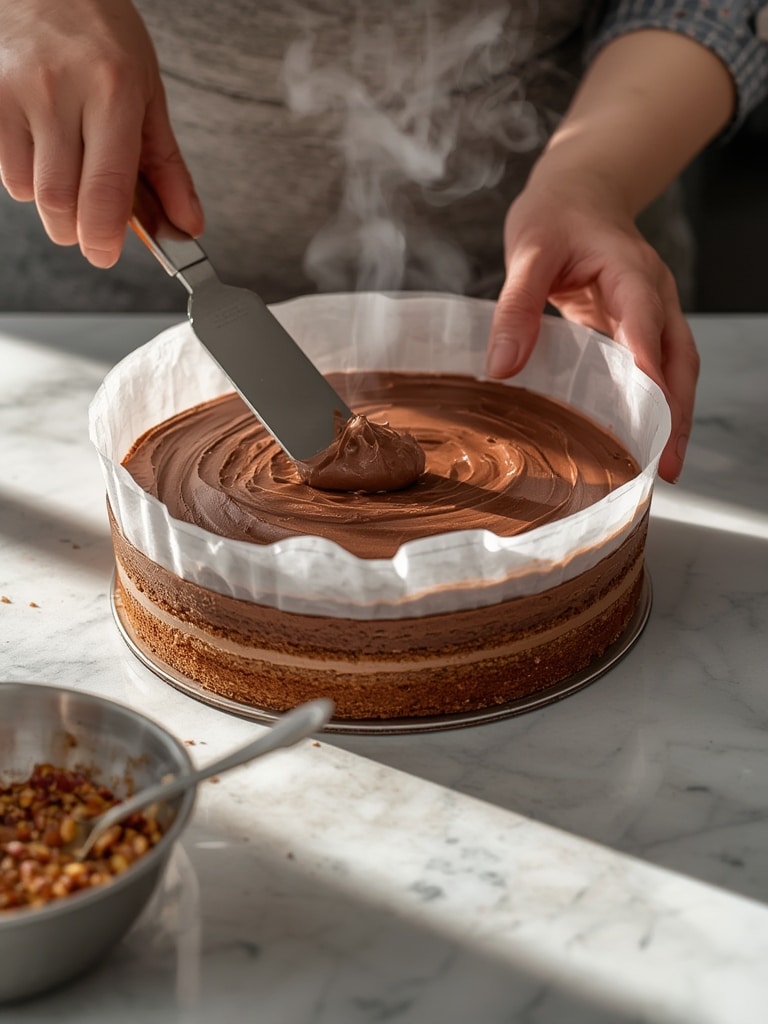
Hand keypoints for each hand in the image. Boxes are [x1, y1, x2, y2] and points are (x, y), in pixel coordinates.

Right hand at [0, 0, 202, 267]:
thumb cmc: (102, 37)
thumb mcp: (148, 94)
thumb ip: (167, 167)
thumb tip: (187, 224)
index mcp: (113, 92)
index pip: (106, 187)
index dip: (104, 236)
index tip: (106, 255)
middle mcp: (59, 91)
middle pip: (60, 201)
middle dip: (77, 230)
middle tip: (91, 228)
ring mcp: (15, 92)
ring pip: (28, 190)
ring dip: (52, 203)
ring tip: (70, 171)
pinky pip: (4, 169)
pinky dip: (26, 177)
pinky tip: (42, 150)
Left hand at [486, 173, 698, 483]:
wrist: (579, 192)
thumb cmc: (556, 215)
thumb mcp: (527, 251)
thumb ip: (515, 307)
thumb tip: (501, 368)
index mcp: (629, 270)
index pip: (645, 320)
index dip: (648, 363)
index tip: (650, 406)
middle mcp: (653, 293)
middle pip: (677, 357)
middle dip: (676, 411)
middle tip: (667, 464)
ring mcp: (652, 312)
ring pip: (677, 367)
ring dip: (674, 415)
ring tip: (664, 465)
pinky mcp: (639, 327)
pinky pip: (657, 368)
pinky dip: (657, 403)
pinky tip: (643, 436)